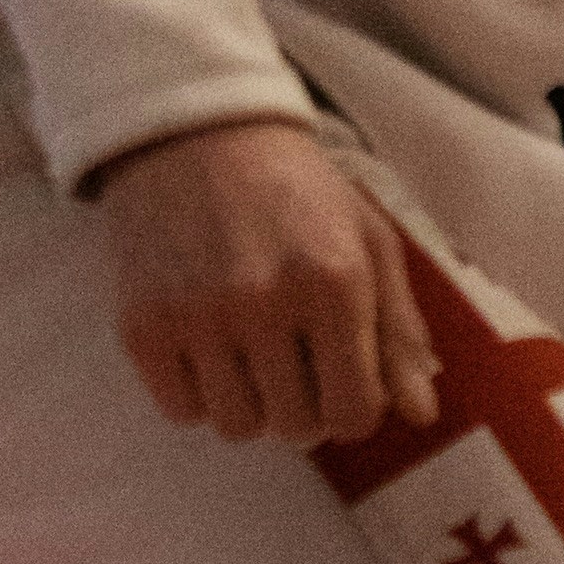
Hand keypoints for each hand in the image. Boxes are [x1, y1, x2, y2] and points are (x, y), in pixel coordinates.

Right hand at [94, 118, 440, 447]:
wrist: (196, 135)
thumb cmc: (297, 191)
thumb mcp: (369, 243)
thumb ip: (399, 332)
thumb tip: (420, 414)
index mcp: (335, 283)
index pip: (356, 412)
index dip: (356, 408)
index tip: (344, 382)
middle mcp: (265, 303)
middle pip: (297, 427)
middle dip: (305, 405)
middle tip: (296, 361)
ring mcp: (198, 317)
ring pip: (237, 427)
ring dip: (251, 404)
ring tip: (251, 353)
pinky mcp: (143, 325)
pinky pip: (181, 411)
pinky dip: (199, 394)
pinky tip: (209, 347)